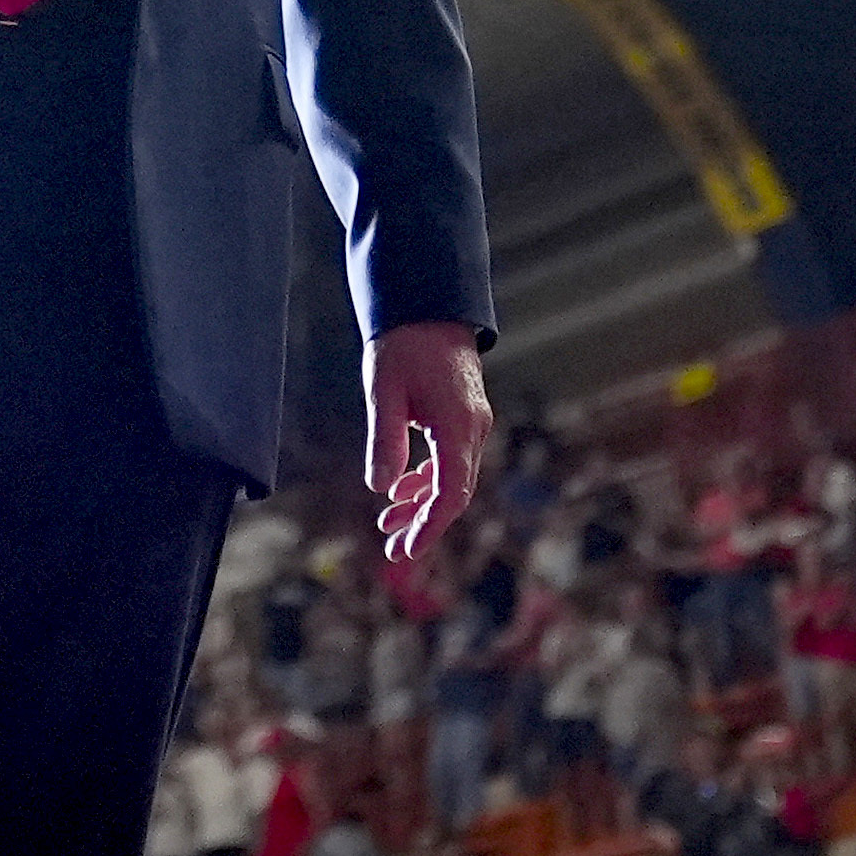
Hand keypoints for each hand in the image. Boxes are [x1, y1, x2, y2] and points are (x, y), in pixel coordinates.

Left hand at [367, 323, 488, 566]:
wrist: (429, 305)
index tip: (407, 550)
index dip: (429, 527)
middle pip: (455, 493)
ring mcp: (472, 424)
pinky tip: (402, 490)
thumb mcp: (384, 390)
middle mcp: (473, 429)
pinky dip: (429, 481)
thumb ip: (385, 439)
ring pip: (454, 479)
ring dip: (424, 504)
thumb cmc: (403, 344)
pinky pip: (451, 461)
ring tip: (389, 524)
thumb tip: (381, 488)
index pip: (450, 492)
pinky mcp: (464, 418)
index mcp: (457, 426)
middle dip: (425, 525)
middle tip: (394, 551)